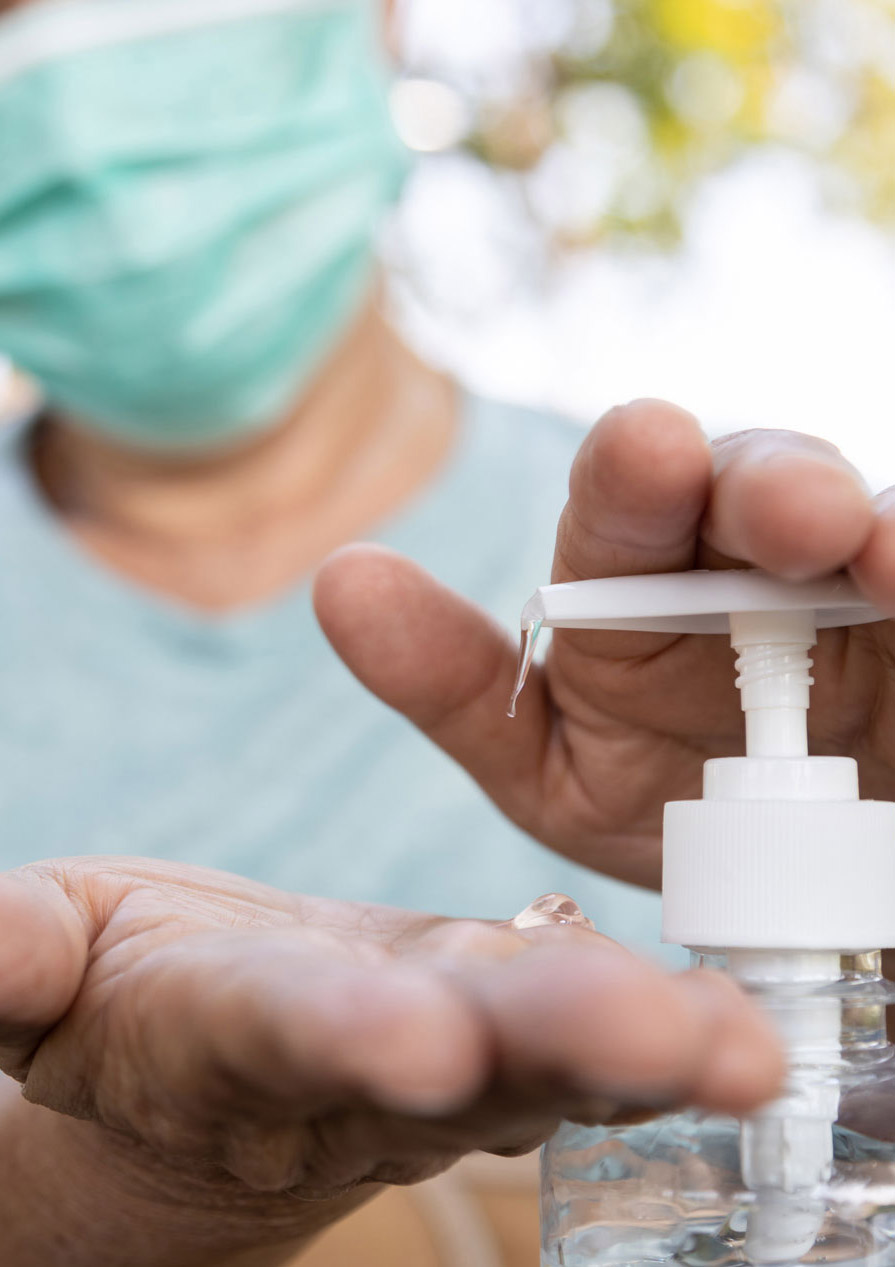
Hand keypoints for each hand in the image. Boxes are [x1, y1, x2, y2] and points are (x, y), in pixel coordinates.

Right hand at [0, 857, 779, 1265]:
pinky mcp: (498, 1028)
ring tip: (739, 1049)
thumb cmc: (124, 991)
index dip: (340, 1035)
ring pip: (545, 1055)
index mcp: (227, 1036)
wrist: (206, 1046)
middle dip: (547, 1044)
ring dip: (644, 1049)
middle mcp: (356, 1059)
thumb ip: (18, 958)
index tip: (411, 1040)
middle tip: (653, 1039)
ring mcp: (443, 1054)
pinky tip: (738, 1029)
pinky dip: (664, 1037)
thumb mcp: (50, 963)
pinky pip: (585, 1042)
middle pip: (456, 1056)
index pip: (284, 1033)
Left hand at [315, 401, 892, 888]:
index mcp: (640, 580)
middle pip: (760, 491)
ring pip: (866, 528)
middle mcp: (749, 561)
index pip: (629, 510)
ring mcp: (853, 591)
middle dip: (770, 487)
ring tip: (884, 557)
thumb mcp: (547, 762)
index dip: (634, 478)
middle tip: (793, 513)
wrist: (779, 887)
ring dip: (876, 528)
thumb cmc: (656, 803)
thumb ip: (452, 682)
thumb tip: (343, 579)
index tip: (645, 447)